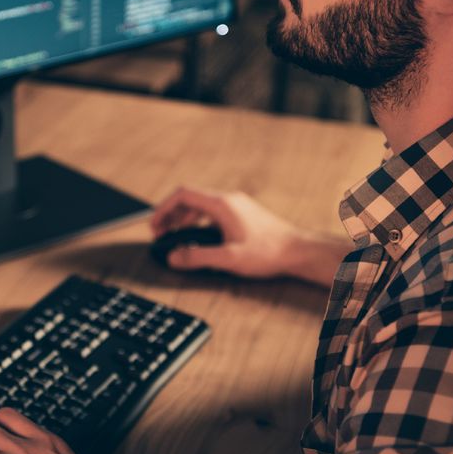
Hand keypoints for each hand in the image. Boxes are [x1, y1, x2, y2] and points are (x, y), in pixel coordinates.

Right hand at [151, 187, 349, 285]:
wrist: (298, 250)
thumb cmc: (268, 252)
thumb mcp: (229, 258)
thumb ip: (198, 258)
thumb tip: (173, 257)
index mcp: (221, 204)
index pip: (183, 195)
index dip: (163, 208)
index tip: (154, 225)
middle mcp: (228, 199)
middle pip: (189, 198)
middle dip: (170, 214)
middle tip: (160, 232)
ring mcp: (236, 204)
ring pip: (201, 204)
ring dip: (183, 217)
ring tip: (174, 234)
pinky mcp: (242, 212)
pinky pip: (212, 210)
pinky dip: (198, 219)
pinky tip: (197, 235)